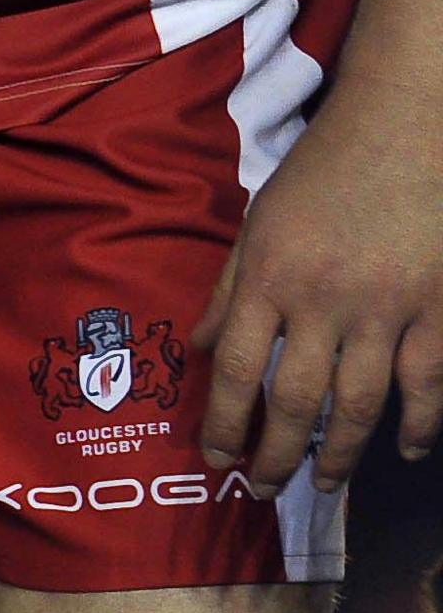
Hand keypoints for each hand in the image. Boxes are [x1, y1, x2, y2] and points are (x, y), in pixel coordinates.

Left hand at [196, 92, 442, 494]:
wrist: (408, 122)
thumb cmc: (324, 170)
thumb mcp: (258, 225)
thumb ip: (228, 292)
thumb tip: (194, 351)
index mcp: (272, 279)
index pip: (233, 371)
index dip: (223, 424)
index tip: (218, 459)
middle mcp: (327, 300)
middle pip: (296, 400)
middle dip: (277, 455)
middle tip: (264, 491)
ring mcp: (390, 305)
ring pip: (362, 401)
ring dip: (341, 453)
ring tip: (324, 485)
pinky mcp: (440, 302)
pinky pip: (430, 377)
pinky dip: (422, 420)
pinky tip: (409, 449)